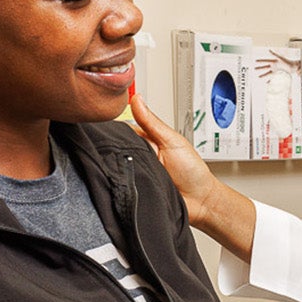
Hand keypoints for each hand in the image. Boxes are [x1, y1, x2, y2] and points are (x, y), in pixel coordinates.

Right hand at [127, 95, 254, 259]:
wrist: (201, 202)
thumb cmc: (192, 172)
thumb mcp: (172, 141)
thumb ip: (152, 123)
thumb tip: (137, 99)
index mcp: (146, 141)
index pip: (123, 130)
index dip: (113, 127)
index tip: (100, 122)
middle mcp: (138, 157)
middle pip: (115, 149)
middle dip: (112, 149)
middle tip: (115, 149)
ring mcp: (134, 175)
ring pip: (115, 168)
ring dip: (116, 167)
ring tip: (122, 166)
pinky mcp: (133, 191)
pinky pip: (120, 186)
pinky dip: (120, 183)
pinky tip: (121, 180)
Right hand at [253, 49, 301, 80]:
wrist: (293, 67)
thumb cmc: (287, 61)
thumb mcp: (280, 58)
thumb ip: (274, 54)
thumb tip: (269, 50)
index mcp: (273, 61)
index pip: (265, 61)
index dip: (260, 61)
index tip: (255, 61)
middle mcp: (273, 66)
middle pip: (265, 67)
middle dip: (260, 68)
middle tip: (254, 68)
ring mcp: (275, 70)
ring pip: (267, 73)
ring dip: (263, 75)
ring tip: (259, 77)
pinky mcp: (278, 74)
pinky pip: (273, 78)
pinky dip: (270, 80)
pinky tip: (267, 83)